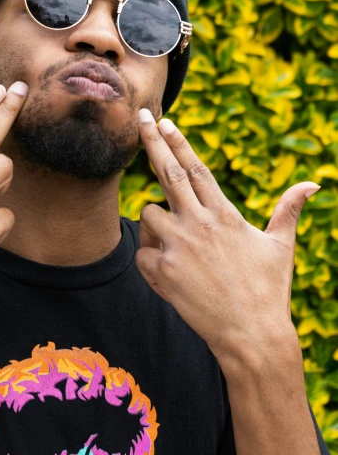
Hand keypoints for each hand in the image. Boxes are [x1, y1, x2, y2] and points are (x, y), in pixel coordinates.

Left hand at [135, 109, 319, 364]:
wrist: (252, 335)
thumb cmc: (268, 290)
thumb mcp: (280, 246)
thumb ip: (289, 210)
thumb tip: (313, 185)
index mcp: (226, 215)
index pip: (197, 170)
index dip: (180, 143)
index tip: (166, 122)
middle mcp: (200, 224)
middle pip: (168, 174)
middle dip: (152, 142)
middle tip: (141, 119)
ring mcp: (179, 247)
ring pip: (148, 215)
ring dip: (155, 222)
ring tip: (177, 246)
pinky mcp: (164, 271)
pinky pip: (142, 252)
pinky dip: (150, 257)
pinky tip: (170, 273)